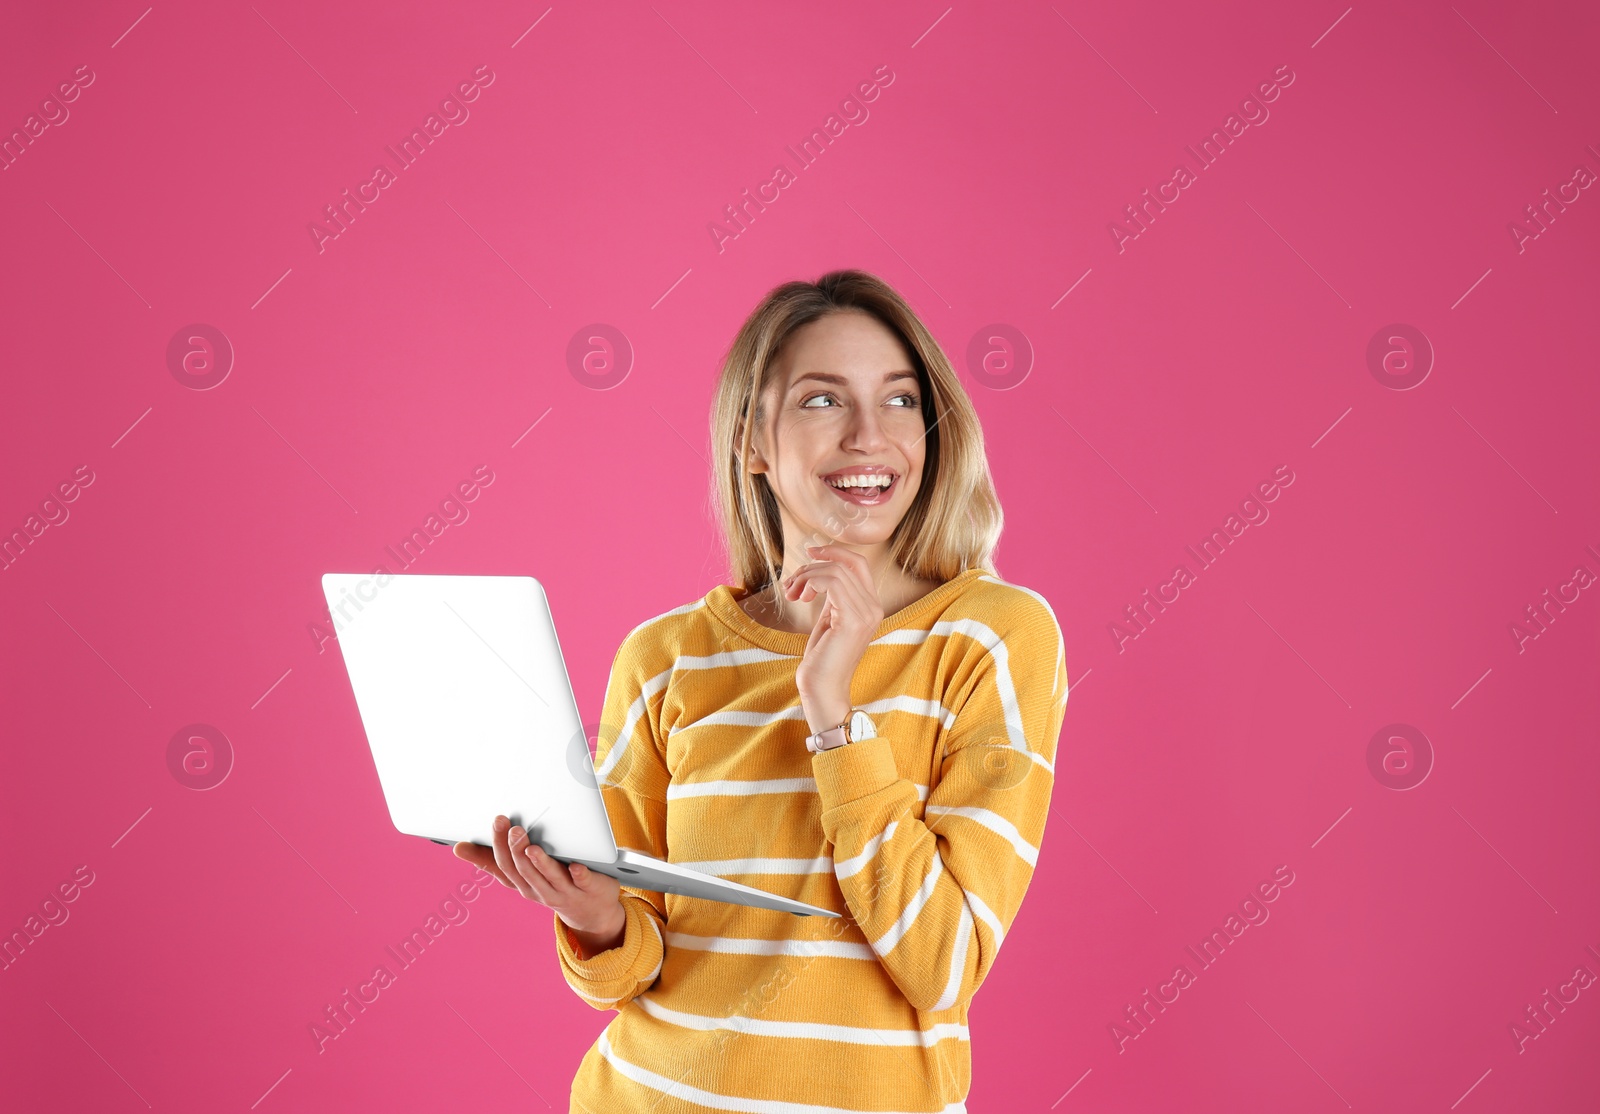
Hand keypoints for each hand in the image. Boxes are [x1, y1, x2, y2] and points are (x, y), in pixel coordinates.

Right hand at [452, 815, 625, 957]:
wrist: (592, 913)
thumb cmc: (551, 885)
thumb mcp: (520, 875)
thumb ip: (492, 860)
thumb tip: (458, 847)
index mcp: (522, 884)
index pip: (505, 866)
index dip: (498, 844)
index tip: (497, 820)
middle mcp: (540, 891)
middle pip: (524, 871)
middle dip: (516, 849)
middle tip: (514, 828)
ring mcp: (564, 892)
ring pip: (549, 878)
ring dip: (540, 863)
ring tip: (532, 846)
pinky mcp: (589, 890)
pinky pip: (582, 882)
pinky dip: (579, 874)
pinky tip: (576, 865)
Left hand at [784, 544, 883, 730]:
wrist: (823, 690)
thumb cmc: (822, 659)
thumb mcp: (828, 620)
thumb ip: (832, 597)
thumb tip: (820, 572)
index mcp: (870, 606)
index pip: (858, 564)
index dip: (834, 551)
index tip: (809, 552)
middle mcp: (874, 607)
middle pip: (845, 564)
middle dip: (812, 567)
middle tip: (792, 585)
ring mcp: (867, 613)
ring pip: (836, 571)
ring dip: (806, 576)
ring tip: (792, 594)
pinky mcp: (854, 620)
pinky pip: (833, 582)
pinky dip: (811, 582)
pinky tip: (801, 597)